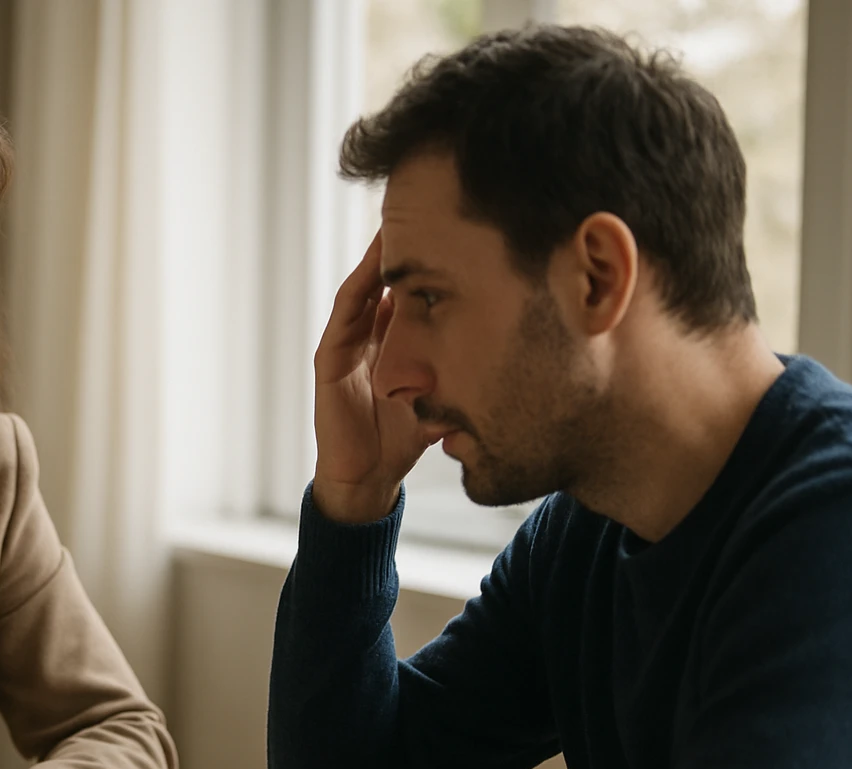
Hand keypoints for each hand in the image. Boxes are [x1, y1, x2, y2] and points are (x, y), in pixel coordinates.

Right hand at [313, 230, 443, 522]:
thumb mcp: (449, 392)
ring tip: (401, 220)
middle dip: (411, 245)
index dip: (438, 259)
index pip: (418, 287)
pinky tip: (375, 263)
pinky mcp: (329, 359)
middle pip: (392, 278)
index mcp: (399, 339)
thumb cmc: (407, 437)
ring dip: (381, 254)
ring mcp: (348, 342)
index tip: (467, 227)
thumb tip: (521, 350)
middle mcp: (372, 332)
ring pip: (367, 285)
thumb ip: (471, 371)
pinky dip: (359, 285)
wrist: (370, 480)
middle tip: (436, 205)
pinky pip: (346, 313)